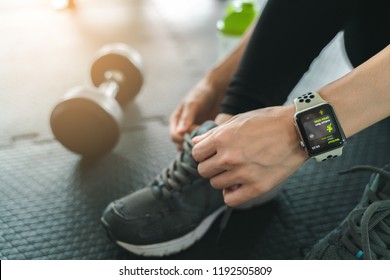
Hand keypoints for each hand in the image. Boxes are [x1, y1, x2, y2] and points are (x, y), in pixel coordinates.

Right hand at [169, 78, 223, 148]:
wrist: (216, 90)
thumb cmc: (201, 94)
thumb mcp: (192, 105)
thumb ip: (186, 119)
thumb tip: (179, 133)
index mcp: (176, 121)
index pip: (174, 137)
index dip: (182, 139)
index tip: (194, 137)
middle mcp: (183, 128)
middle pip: (182, 144)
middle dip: (190, 144)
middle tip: (202, 138)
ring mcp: (193, 132)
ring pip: (192, 146)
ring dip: (198, 145)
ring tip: (207, 138)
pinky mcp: (203, 134)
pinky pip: (202, 143)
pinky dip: (206, 143)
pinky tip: (213, 138)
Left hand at [192, 105, 307, 206]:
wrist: (298, 130)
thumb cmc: (268, 121)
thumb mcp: (238, 120)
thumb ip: (214, 133)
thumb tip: (195, 141)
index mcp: (222, 138)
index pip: (196, 154)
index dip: (203, 153)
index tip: (212, 153)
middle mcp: (229, 157)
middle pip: (203, 171)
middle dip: (211, 166)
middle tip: (223, 162)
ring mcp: (243, 173)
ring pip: (215, 185)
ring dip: (222, 179)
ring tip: (235, 171)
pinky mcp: (257, 187)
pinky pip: (231, 200)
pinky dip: (231, 194)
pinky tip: (238, 186)